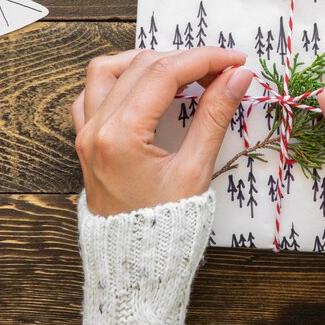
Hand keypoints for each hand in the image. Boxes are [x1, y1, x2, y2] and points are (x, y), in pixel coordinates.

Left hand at [72, 48, 252, 215]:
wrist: (135, 265)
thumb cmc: (166, 225)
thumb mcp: (196, 171)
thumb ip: (215, 116)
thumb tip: (238, 76)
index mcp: (120, 136)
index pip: (166, 73)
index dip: (205, 59)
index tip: (235, 60)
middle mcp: (96, 128)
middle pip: (142, 65)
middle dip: (187, 59)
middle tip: (222, 70)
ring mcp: (86, 132)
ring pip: (109, 70)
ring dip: (149, 61)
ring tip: (183, 70)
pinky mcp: (86, 139)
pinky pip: (92, 92)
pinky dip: (120, 77)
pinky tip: (145, 85)